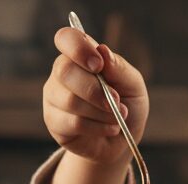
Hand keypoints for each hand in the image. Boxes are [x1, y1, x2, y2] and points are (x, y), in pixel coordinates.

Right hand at [43, 27, 149, 165]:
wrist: (123, 141)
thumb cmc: (127, 106)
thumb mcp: (133, 84)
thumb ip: (119, 67)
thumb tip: (102, 50)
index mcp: (81, 55)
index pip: (66, 38)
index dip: (79, 48)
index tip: (99, 65)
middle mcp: (62, 73)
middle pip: (65, 70)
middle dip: (95, 89)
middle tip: (116, 101)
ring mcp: (54, 97)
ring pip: (69, 100)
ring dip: (101, 112)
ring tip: (117, 118)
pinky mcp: (54, 122)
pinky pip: (72, 122)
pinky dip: (97, 127)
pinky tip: (110, 128)